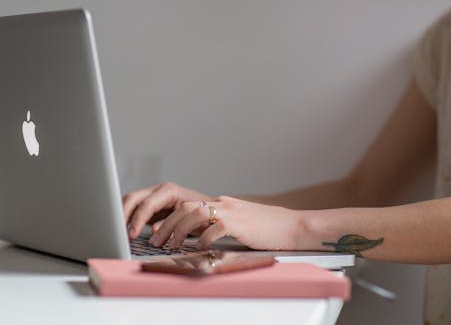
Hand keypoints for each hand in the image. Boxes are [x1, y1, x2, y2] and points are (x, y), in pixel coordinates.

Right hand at [123, 182, 212, 238]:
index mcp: (169, 191)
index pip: (147, 203)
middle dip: (123, 215)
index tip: (132, 234)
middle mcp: (159, 191)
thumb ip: (170, 225)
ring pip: (130, 202)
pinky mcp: (150, 205)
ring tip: (118, 232)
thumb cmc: (202, 215)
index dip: (137, 219)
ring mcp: (153, 196)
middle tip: (120, 233)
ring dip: (122, 216)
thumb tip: (152, 231)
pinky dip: (127, 218)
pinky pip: (134, 208)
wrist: (210, 212)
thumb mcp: (188, 221)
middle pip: (133, 198)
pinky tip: (124, 230)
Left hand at [149, 196, 302, 250]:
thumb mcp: (239, 222)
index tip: (160, 233)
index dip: (170, 219)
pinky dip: (202, 239)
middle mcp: (223, 203)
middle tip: (157, 240)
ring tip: (171, 245)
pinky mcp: (239, 223)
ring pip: (194, 216)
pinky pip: (213, 229)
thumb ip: (218, 225)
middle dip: (167, 225)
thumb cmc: (268, 228)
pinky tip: (199, 247)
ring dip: (179, 231)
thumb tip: (198, 236)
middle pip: (185, 209)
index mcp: (222, 202)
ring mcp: (231, 211)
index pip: (188, 206)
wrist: (293, 226)